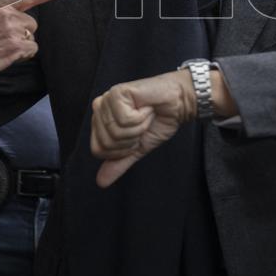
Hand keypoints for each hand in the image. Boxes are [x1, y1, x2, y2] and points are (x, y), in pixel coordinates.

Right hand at [0, 0, 71, 92]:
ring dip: (21, 46)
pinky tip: (6, 56)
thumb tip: (20, 19)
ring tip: (1, 48)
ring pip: (31, 38)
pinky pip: (31, 51)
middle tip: (2, 41)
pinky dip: (22, 56)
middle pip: (32, 24)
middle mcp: (8, 15)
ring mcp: (13, 30)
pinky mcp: (16, 46)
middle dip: (22, 34)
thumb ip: (3, 14)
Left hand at [90, 70, 197, 188]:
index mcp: (101, 122)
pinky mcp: (117, 93)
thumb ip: (118, 163)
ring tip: (144, 115)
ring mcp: (107, 100)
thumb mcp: (137, 148)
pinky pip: (124, 119)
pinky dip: (140, 117)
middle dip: (131, 139)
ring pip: (115, 131)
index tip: (136, 136)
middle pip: (106, 142)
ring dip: (138, 128)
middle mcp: (100, 109)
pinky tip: (145, 107)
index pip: (98, 150)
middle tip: (142, 124)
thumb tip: (101, 182)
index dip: (122, 150)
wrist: (178, 104)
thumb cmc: (159, 121)